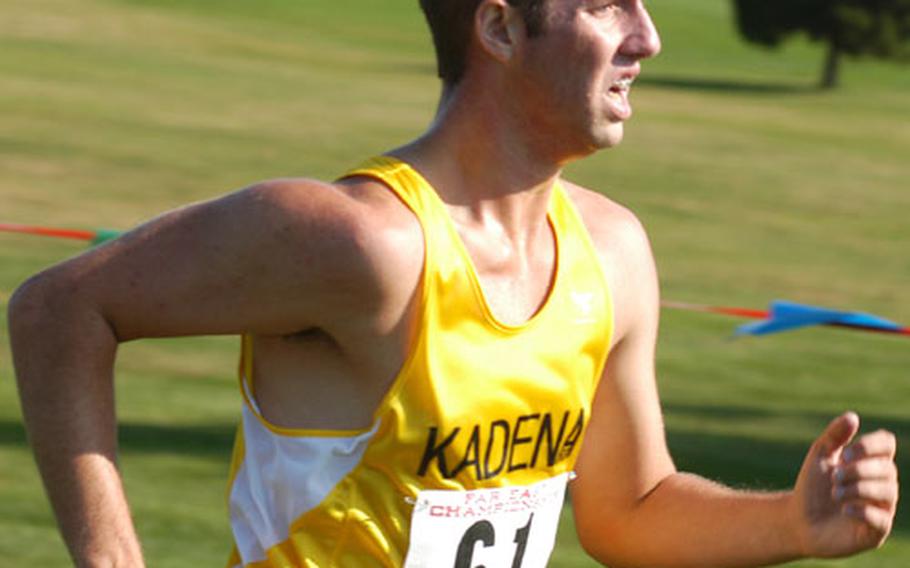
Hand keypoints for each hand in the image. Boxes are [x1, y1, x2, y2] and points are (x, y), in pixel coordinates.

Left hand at [793, 411, 898, 557]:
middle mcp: (882, 484)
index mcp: (871, 463)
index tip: (846, 453)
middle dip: (859, 470)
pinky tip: (844, 508)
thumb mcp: (819, 456)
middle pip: (888, 469)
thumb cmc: (812, 487)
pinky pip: (882, 519)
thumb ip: (834, 436)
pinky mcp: (876, 532)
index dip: (870, 445)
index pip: (887, 444)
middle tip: (834, 476)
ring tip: (835, 491)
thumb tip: (852, 416)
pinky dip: (863, 510)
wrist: (798, 520)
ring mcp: (882, 509)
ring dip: (859, 488)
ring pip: (887, 492)